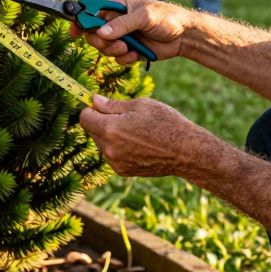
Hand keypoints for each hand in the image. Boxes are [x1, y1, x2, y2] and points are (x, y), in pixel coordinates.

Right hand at [69, 0, 189, 64]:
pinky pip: (117, 58)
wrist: (184, 35)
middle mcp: (116, 20)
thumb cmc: (166, 17)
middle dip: (102, 42)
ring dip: (115, 51)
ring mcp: (121, 36)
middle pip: (93, 33)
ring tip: (130, 49)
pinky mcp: (129, 49)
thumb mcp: (144, 17)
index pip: (91, 10)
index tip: (75, 31)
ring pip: (104, 48)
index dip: (80, 20)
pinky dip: (125, 59)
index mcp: (117, 5)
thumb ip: (122, 25)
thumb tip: (101, 33)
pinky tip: (138, 55)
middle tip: (117, 44)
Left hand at [80, 96, 211, 176]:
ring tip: (135, 131)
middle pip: (91, 131)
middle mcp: (109, 149)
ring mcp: (115, 162)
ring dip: (110, 136)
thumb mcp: (141, 105)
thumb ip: (112, 104)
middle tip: (124, 117)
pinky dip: (119, 148)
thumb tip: (93, 100)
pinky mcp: (123, 171)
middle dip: (101, 122)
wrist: (186, 151)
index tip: (100, 105)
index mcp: (111, 129)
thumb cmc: (166, 122)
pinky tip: (138, 143)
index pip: (84, 117)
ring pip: (102, 144)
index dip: (91, 109)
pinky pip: (112, 155)